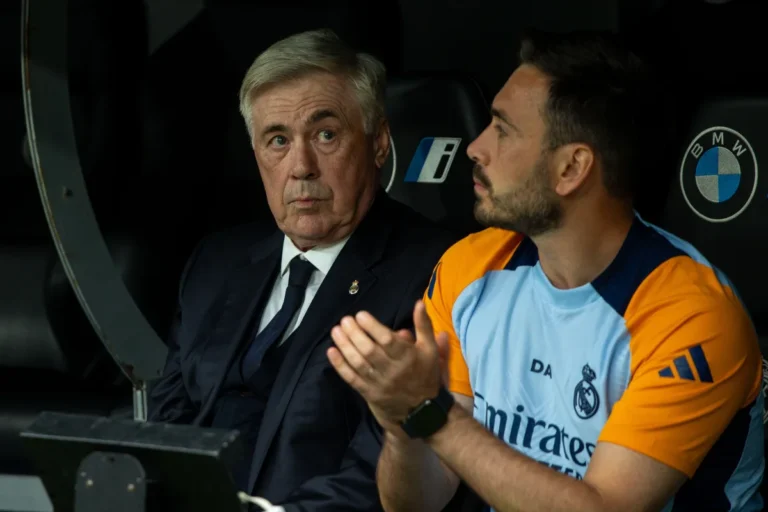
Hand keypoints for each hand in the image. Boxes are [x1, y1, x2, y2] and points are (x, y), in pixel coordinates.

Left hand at [327, 300, 449, 435]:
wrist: (422, 409)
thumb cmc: (426, 374)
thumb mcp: (430, 349)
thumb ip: (424, 325)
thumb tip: (418, 303)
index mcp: (408, 357)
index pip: (387, 341)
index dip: (372, 327)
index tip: (360, 315)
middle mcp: (392, 370)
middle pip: (369, 350)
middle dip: (355, 334)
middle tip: (345, 320)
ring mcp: (379, 383)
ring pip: (359, 363)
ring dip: (345, 346)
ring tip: (336, 331)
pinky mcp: (369, 393)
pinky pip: (352, 378)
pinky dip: (340, 365)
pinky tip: (331, 351)